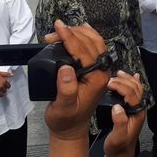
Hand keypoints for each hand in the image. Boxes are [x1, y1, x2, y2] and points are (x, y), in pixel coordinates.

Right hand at [0, 71, 11, 98]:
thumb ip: (6, 74)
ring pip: (1, 95)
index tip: (5, 86)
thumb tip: (12, 74)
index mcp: (4, 81)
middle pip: (5, 91)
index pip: (8, 86)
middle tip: (1, 89)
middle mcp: (1, 86)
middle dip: (3, 90)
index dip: (6, 86)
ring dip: (0, 94)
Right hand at [44, 20, 110, 140]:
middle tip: (54, 31)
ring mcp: (101, 70)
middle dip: (72, 32)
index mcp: (97, 78)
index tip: (58, 27)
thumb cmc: (66, 119)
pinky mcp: (95, 69)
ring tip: (60, 30)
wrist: (70, 128)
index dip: (70, 37)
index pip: (84, 50)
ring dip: (78, 33)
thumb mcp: (63, 107)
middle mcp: (103, 72)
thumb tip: (66, 68)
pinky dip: (85, 37)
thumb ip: (66, 89)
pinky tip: (78, 31)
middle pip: (91, 42)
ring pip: (94, 42)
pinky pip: (94, 47)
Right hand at [104, 71, 146, 156]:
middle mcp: (139, 109)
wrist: (120, 155)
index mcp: (137, 113)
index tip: (110, 83)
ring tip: (118, 74)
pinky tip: (132, 77)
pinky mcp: (132, 109)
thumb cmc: (119, 148)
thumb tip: (117, 107)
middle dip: (124, 80)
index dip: (121, 86)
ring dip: (128, 79)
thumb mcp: (117, 137)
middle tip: (111, 78)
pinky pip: (135, 92)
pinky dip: (132, 83)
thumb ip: (119, 123)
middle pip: (135, 88)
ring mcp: (136, 108)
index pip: (132, 93)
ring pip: (136, 88)